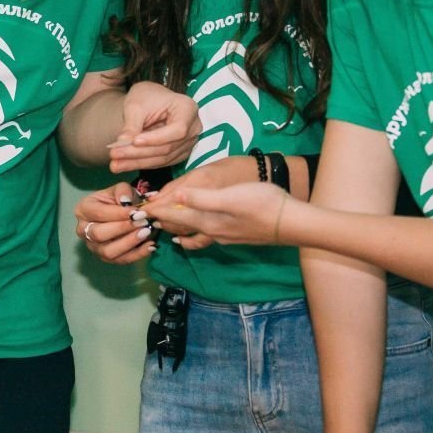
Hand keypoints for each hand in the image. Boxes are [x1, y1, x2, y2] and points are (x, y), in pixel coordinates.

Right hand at [74, 184, 154, 264]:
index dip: (118, 214)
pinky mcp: (105, 258)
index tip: (137, 212)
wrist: (123, 212)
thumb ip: (123, 191)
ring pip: (108, 251)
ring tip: (146, 232)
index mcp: (83, 210)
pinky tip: (150, 245)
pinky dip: (137, 254)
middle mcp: (83, 230)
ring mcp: (93, 246)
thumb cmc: (118, 199)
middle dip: (123, 229)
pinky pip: (120, 260)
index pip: (99, 214)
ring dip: (129, 243)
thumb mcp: (120, 189)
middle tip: (143, 222)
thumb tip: (126, 202)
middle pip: (99, 234)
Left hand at [108, 83, 199, 172]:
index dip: (156, 138)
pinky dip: (141, 163)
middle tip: (115, 156)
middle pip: (167, 147)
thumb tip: (121, 143)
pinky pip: (160, 162)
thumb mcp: (136, 105)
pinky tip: (123, 164)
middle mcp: (193, 128)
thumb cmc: (146, 96)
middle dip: (139, 153)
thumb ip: (131, 124)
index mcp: (188, 109)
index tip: (134, 141)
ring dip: (137, 162)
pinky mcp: (178, 153)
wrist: (150, 101)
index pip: (177, 130)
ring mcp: (187, 143)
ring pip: (162, 158)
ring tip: (115, 164)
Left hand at [143, 180, 291, 246]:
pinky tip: (197, 231)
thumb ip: (202, 198)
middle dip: (162, 221)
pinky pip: (205, 236)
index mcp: (209, 221)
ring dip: (177, 228)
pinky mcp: (236, 235)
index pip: (175, 216)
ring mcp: (225, 236)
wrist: (293, 223)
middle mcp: (213, 232)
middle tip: (146, 215)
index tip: (139, 209)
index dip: (157, 210)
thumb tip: (175, 196)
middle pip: (181, 227)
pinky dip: (194, 233)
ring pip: (193, 233)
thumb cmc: (263, 205)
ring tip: (165, 226)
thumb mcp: (231, 197)